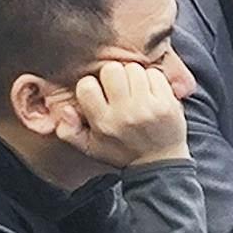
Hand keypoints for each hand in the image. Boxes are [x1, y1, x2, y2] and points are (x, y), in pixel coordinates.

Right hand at [64, 59, 188, 167]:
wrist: (160, 163)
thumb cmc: (122, 152)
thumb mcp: (90, 147)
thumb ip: (69, 131)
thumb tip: (65, 110)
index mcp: (103, 122)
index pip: (86, 86)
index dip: (91, 84)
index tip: (99, 92)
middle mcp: (124, 114)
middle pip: (111, 70)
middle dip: (114, 75)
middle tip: (119, 87)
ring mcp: (147, 108)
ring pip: (134, 69)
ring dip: (133, 76)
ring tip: (135, 90)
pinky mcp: (167, 104)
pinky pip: (155, 74)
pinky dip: (152, 79)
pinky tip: (150, 92)